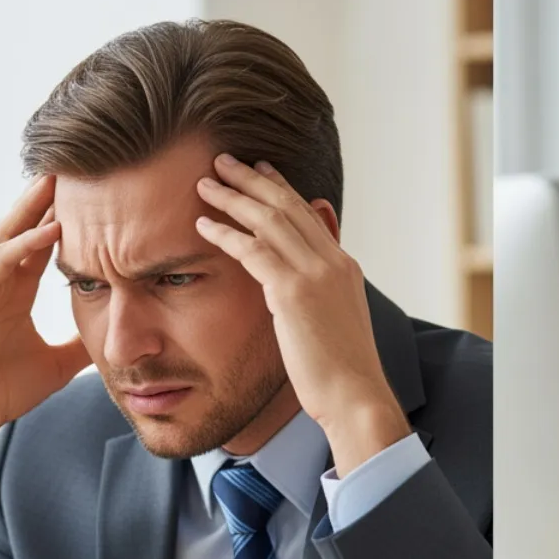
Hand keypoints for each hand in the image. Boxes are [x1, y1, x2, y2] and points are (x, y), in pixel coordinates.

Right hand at [0, 175, 90, 481]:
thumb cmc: (2, 390)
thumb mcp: (58, 363)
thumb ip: (80, 345)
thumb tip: (112, 337)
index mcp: (14, 292)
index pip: (41, 244)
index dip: (62, 218)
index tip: (91, 194)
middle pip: (23, 228)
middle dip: (44, 199)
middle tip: (74, 168)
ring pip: (7, 235)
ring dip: (32, 208)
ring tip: (57, 181)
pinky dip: (23, 245)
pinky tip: (49, 230)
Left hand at [194, 155, 408, 475]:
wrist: (356, 397)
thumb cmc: (342, 374)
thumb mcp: (336, 325)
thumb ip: (321, 298)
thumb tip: (306, 291)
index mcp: (344, 268)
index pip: (309, 216)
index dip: (282, 190)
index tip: (260, 171)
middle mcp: (332, 262)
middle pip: (288, 207)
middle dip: (254, 180)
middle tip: (225, 161)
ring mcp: (315, 274)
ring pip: (268, 220)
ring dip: (234, 197)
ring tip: (206, 181)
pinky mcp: (293, 292)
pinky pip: (253, 249)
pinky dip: (225, 232)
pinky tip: (202, 224)